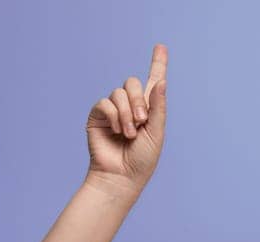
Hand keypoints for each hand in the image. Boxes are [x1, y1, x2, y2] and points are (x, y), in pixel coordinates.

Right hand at [84, 43, 167, 194]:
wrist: (121, 176)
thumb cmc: (142, 160)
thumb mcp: (157, 132)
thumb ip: (158, 107)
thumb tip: (161, 80)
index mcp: (149, 109)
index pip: (153, 81)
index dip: (158, 63)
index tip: (161, 46)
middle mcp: (130, 106)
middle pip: (133, 83)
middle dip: (139, 100)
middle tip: (142, 121)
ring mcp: (113, 110)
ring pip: (119, 93)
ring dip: (127, 113)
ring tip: (129, 134)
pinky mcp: (97, 116)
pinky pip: (105, 103)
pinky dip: (113, 116)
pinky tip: (117, 131)